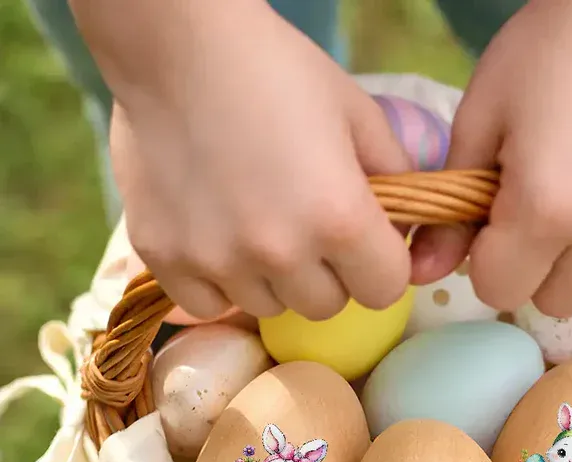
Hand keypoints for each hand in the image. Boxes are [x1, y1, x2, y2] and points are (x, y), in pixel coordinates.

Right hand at [100, 2, 411, 319]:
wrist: (175, 44)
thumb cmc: (276, 71)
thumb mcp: (357, 115)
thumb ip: (396, 179)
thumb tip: (406, 230)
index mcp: (340, 218)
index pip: (385, 291)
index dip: (380, 267)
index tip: (364, 244)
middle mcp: (281, 253)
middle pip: (327, 306)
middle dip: (328, 275)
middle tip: (307, 229)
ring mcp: (218, 261)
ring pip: (270, 307)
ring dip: (273, 280)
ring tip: (255, 224)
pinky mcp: (165, 259)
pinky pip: (209, 305)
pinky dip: (219, 284)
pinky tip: (216, 239)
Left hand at [412, 0, 571, 316]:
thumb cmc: (544, 55)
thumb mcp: (478, 123)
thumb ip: (449, 212)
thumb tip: (421, 273)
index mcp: (543, 210)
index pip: (499, 291)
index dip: (488, 263)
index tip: (494, 228)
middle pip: (553, 302)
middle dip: (534, 271)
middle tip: (537, 222)